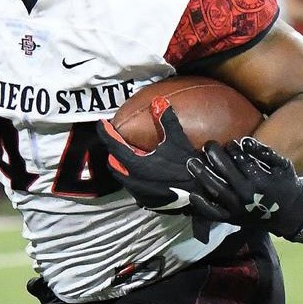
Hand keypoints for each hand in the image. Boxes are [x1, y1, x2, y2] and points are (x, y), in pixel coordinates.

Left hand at [97, 103, 231, 221]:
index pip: (113, 145)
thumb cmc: (187, 166)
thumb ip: (167, 120)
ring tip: (130, 156)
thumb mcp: (178, 140)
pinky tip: (144, 174)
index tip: (102, 124)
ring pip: (122, 177)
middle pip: (114, 163)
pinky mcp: (147, 201)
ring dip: (123, 166)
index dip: (106, 133)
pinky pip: (134, 188)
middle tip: (118, 140)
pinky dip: (133, 178)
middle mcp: (133, 180)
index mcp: (136, 163)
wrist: (201, 193)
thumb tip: (159, 102)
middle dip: (114, 151)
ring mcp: (139, 192)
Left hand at [187, 138, 302, 239]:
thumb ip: (265, 152)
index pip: (240, 159)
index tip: (229, 142)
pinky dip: (202, 205)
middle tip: (208, 145)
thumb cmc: (287, 187)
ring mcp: (237, 208)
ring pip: (215, 189)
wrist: (291, 216)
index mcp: (260, 179)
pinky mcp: (232, 219)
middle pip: (224, 171)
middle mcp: (246, 194)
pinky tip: (192, 194)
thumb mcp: (282, 166)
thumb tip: (244, 141)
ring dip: (201, 174)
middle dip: (214, 155)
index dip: (232, 148)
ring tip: (192, 162)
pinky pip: (213, 213)